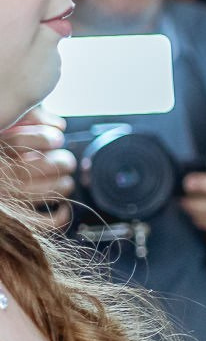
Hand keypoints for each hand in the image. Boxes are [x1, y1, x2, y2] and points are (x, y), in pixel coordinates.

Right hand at [0, 108, 72, 229]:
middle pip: (40, 166)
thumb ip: (30, 117)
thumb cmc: (5, 151)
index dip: (46, 137)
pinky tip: (63, 208)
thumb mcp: (8, 127)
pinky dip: (60, 217)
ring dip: (64, 184)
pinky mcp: (16, 218)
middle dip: (62, 161)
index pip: (19, 141)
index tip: (56, 137)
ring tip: (64, 180)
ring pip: (48, 191)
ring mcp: (7, 198)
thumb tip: (59, 125)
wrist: (0, 186)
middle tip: (65, 160)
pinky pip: (44, 223)